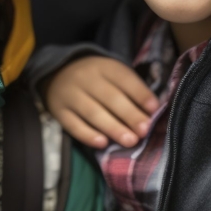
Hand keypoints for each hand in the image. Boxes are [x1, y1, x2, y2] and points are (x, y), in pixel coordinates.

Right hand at [43, 56, 158, 148]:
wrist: (57, 73)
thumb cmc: (95, 78)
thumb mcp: (112, 74)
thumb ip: (131, 90)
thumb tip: (152, 111)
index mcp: (104, 67)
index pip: (124, 78)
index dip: (139, 93)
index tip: (154, 108)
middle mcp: (86, 78)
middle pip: (110, 97)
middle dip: (129, 114)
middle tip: (144, 130)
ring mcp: (70, 95)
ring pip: (93, 112)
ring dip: (113, 127)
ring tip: (130, 141)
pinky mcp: (59, 111)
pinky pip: (73, 125)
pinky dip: (88, 135)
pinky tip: (102, 143)